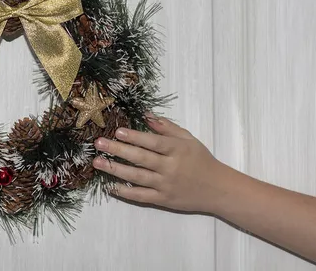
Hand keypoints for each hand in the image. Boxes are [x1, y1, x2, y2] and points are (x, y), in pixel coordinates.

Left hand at [92, 114, 225, 213]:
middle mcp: (171, 168)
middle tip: (99, 144)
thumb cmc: (201, 160)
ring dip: (115, 169)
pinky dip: (124, 192)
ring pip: (137, 177)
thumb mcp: (188, 139)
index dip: (135, 137)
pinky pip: (141, 196)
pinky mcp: (163, 200)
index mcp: (177, 150)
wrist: (218, 189)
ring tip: (97, 162)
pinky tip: (110, 186)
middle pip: (141, 158)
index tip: (118, 131)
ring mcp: (166, 185)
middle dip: (118, 150)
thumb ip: (167, 127)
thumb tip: (146, 114)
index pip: (153, 142)